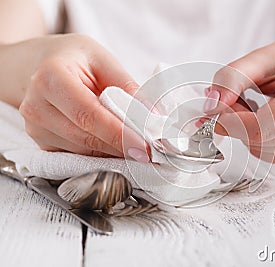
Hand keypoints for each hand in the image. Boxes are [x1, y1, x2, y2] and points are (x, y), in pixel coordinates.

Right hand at [18, 34, 149, 161]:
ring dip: (113, 150)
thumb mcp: (103, 60)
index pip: (89, 115)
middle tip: (150, 150)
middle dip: (122, 146)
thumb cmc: (74, 59)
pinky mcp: (42, 141)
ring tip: (136, 144)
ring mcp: (36, 127)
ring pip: (83, 150)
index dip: (119, 134)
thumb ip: (127, 86)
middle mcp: (37, 106)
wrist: (40, 65)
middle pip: (86, 137)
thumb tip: (152, 115)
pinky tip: (114, 143)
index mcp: (51, 78)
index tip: (145, 146)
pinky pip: (77, 153)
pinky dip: (100, 151)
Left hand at [205, 39, 274, 163]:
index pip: (258, 128)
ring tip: (258, 105)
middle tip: (239, 98)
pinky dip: (256, 138)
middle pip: (256, 140)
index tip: (216, 106)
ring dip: (246, 130)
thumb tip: (211, 106)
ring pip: (257, 149)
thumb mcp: (264, 57)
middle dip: (236, 122)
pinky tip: (267, 120)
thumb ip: (232, 78)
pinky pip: (265, 154)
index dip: (229, 120)